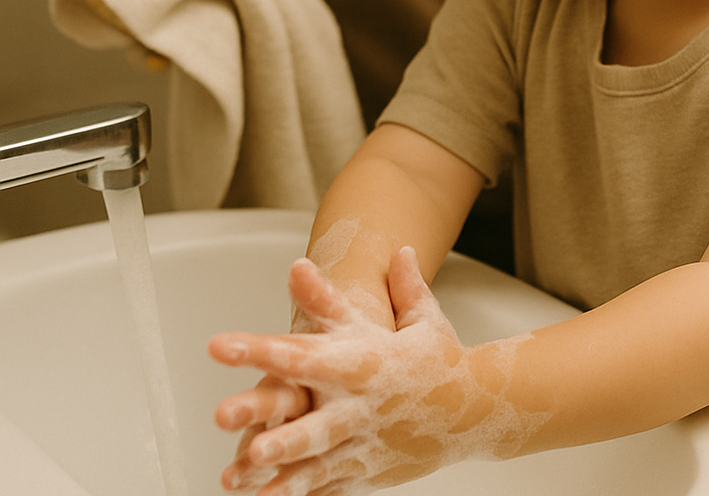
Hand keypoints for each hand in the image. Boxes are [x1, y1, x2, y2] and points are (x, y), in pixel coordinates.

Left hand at [209, 249, 544, 494]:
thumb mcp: (420, 318)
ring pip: (312, 461)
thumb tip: (396, 247)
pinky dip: (296, 494)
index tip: (221, 344)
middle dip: (270, 424)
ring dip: (275, 469)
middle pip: (309, 417)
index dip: (262, 349)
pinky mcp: (365, 471)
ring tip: (235, 477)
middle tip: (225, 421)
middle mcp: (359, 405)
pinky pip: (325, 486)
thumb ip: (400, 285)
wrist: (477, 413)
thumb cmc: (439, 359)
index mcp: (366, 362)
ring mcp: (362, 444)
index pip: (306, 352)